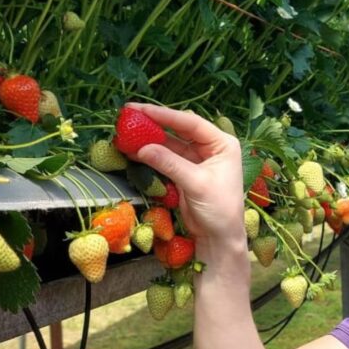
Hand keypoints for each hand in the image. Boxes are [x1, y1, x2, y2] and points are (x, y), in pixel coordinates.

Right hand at [125, 103, 244, 246]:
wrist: (218, 239)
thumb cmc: (218, 209)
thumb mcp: (195, 184)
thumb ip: (169, 163)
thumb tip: (142, 148)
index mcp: (222, 144)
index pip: (191, 123)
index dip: (166, 115)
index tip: (142, 110)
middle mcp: (210, 148)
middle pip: (179, 130)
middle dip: (155, 123)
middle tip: (129, 114)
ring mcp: (197, 160)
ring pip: (170, 144)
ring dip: (149, 140)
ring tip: (126, 132)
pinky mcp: (185, 173)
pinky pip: (166, 159)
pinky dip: (150, 155)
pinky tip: (133, 150)